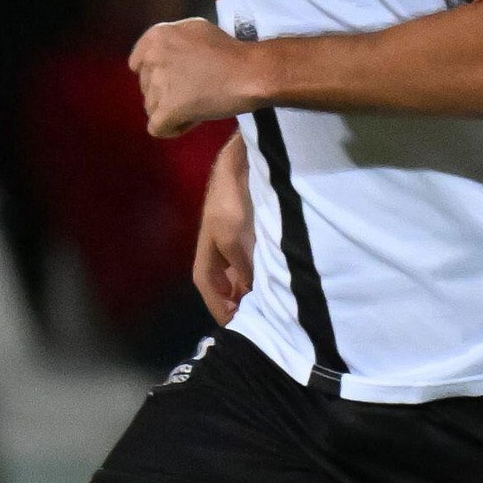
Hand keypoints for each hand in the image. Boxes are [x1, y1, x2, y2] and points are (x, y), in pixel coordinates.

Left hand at [130, 17, 269, 136]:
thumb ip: (174, 41)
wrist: (247, 72)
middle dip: (165, 93)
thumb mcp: (196, 29)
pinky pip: (157, 128)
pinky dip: (173, 129)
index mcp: (156, 37)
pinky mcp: (167, 110)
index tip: (175, 79)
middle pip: (146, 87)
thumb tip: (168, 56)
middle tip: (193, 93)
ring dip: (171, 111)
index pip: (137, 63)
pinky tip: (190, 121)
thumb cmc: (229, 50)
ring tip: (196, 106)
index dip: (155, 74)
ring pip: (151, 108)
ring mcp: (158, 85)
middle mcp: (152, 58)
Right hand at [194, 131, 254, 322]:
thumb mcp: (233, 236)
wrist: (246, 157)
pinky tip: (275, 271)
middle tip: (255, 315)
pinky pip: (252, 254)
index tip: (234, 324)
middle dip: (234, 298)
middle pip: (222, 278)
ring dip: (249, 283)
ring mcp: (234, 231)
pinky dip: (260, 267)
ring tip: (267, 299)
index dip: (217, 305)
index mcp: (208, 247)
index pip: (206, 283)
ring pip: (238, 267)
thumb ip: (240, 265)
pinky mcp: (250, 222)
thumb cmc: (234, 198)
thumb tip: (248, 290)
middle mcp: (218, 242)